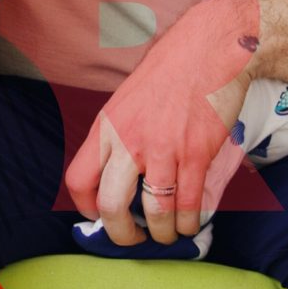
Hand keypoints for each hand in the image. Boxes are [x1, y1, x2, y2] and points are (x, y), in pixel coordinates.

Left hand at [64, 0, 259, 245]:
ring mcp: (164, 149)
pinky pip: (189, 204)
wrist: (209, 49)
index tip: (100, 218)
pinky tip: (191, 223)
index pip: (78, 179)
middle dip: (121, 235)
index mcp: (107, 127)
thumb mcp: (127, 101)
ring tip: (169, 234)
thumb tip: (117, 181)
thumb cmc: (169, 74)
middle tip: (134, 239)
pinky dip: (190, 222)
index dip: (86, 208)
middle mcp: (129, 140)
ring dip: (162, 234)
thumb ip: (121, 139)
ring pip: (154, 213)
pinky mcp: (197, 154)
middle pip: (111, 206)